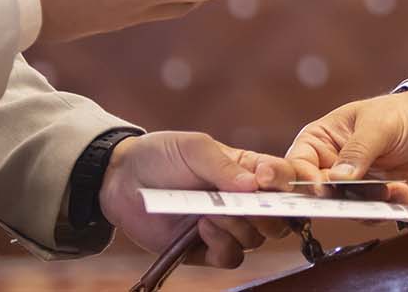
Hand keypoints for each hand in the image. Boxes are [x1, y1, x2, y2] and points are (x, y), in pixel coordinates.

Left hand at [98, 131, 294, 269]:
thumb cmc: (162, 154)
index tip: (266, 179)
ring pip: (256, 239)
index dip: (287, 181)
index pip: (284, 178)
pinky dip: (222, 246)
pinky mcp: (204, 249)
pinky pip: (230, 258)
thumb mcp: (194, 149)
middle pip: (279, 217)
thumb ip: (224, 166)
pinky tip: (202, 228)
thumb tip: (255, 185)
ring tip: (211, 215)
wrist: (120, 180)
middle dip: (270, 214)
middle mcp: (243, 201)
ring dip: (239, 228)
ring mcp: (225, 226)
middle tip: (248, 206)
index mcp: (248, 170)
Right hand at [286, 92, 407, 206]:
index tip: (322, 188)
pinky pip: (373, 215)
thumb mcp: (378, 124)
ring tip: (392, 189)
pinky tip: (404, 192)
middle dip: (341, 198)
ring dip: (370, 203)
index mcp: (318, 142)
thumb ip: (358, 149)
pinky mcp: (372, 202)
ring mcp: (350, 188)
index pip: (297, 165)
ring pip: (347, 209)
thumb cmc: (395, 114)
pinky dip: (389, 207)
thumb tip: (338, 178)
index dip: (303, 180)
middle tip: (364, 195)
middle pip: (319, 195)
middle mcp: (328, 169)